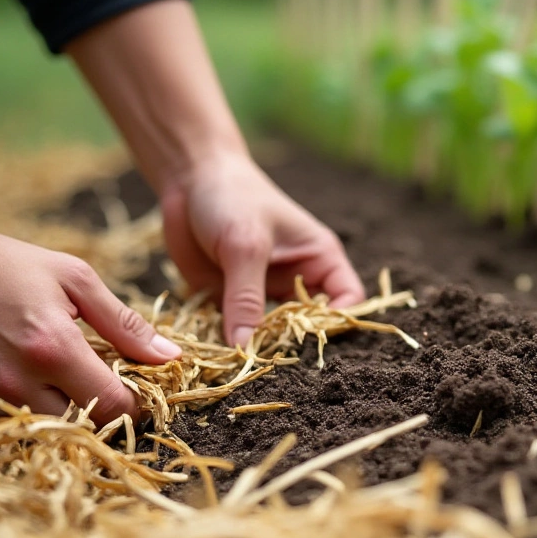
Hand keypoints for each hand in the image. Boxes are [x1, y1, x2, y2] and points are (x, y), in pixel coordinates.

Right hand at [0, 220, 182, 420]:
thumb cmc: (0, 264)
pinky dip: (45, 408)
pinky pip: (26, 421)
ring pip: (57, 430)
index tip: (142, 384)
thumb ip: (124, 322)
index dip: (139, 402)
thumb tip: (170, 356)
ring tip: (79, 378)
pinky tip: (45, 377)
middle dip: (111, 411)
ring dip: (78, 413)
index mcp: (54, 348)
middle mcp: (23, 382)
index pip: (117, 406)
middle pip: (89, 427)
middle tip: (114, 381)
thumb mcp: (73, 278)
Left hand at [159, 154, 364, 346]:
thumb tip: (247, 348)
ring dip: (257, 346)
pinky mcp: (232, 300)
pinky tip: (215, 347)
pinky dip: (227, 340)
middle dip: (293, 342)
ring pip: (272, 333)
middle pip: (310, 324)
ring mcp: (264, 292)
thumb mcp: (245, 245)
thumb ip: (247, 298)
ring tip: (240, 359)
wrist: (188, 178)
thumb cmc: (231, 197)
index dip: (337, 320)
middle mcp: (297, 279)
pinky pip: (236, 330)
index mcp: (319, 258)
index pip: (348, 299)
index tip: (308, 336)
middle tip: (269, 356)